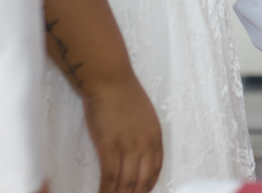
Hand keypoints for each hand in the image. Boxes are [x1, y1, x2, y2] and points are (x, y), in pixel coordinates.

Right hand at [82, 75, 162, 192]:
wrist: (109, 79)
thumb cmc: (122, 92)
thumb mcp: (142, 113)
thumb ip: (141, 131)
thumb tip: (134, 146)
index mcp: (155, 135)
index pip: (156, 169)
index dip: (147, 185)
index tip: (140, 192)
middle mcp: (146, 144)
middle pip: (143, 181)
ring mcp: (128, 146)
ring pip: (127, 183)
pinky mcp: (110, 147)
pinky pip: (110, 178)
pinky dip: (106, 191)